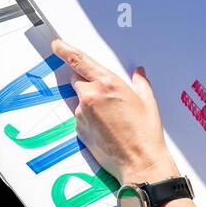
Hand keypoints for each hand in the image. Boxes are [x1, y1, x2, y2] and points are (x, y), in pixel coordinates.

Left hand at [50, 38, 177, 183]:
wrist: (139, 161)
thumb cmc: (145, 133)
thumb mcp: (147, 102)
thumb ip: (140, 83)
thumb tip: (138, 72)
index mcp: (107, 83)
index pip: (79, 60)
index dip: (65, 50)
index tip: (58, 45)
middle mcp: (90, 96)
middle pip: (77, 79)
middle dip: (87, 83)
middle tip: (106, 97)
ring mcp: (82, 113)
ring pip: (80, 100)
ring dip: (90, 104)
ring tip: (112, 119)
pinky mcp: (79, 129)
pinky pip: (80, 117)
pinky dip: (90, 119)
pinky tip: (107, 129)